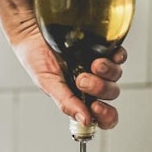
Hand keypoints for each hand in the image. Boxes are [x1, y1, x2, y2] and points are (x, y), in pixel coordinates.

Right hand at [9, 21, 123, 129]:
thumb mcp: (47, 83)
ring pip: (116, 75)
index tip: (96, 107)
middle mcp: (92, 83)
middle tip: (82, 80)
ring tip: (93, 64)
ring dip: (107, 72)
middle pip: (110, 94)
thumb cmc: (36, 57)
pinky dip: (118, 56)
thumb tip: (85, 121)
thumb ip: (66, 102)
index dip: (105, 116)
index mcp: (79, 97)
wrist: (32, 30)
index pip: (101, 115)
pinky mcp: (102, 47)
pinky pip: (119, 55)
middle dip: (99, 89)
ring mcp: (98, 65)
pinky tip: (110, 54)